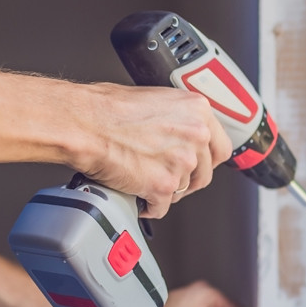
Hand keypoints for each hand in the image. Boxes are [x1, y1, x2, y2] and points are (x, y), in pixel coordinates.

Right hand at [73, 84, 232, 218]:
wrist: (85, 124)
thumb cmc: (107, 108)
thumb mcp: (155, 100)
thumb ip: (177, 119)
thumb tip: (178, 133)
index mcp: (197, 110)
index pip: (220, 146)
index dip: (206, 160)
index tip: (198, 166)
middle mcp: (195, 135)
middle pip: (204, 173)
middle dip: (186, 180)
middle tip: (168, 178)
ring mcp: (182, 162)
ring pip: (182, 191)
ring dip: (165, 191)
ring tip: (144, 182)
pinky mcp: (163, 186)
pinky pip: (161, 207)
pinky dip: (148, 205)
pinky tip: (136, 195)